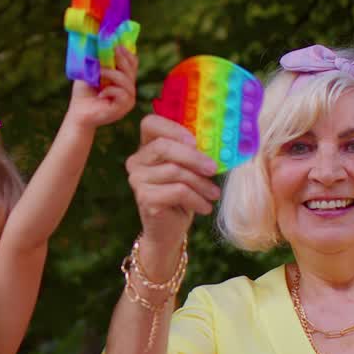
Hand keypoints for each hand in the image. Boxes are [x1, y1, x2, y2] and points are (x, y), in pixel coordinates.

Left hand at [67, 46, 138, 128]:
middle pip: (132, 68)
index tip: (117, 44)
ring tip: (99, 74)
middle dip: (121, 59)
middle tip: (111, 51)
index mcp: (123, 78)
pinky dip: (110, 90)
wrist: (78, 113)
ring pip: (127, 81)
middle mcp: (128, 87)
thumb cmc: (84, 93)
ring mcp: (128, 98)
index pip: (132, 62)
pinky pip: (123, 94)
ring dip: (112, 74)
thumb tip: (100, 41)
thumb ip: (97, 59)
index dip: (127, 52)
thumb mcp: (90, 71)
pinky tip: (100, 94)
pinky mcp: (124, 108)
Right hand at [127, 114, 220, 242]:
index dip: (173, 128)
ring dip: (201, 183)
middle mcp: (136, 161)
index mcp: (146, 147)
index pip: (150, 123)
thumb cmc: (183, 196)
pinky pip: (177, 191)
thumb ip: (194, 152)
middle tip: (214, 168)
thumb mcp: (189, 170)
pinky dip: (197, 199)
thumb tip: (217, 141)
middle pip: (163, 147)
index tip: (196, 141)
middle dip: (193, 157)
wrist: (169, 231)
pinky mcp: (145, 198)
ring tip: (213, 194)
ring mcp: (137, 180)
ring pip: (175, 171)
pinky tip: (205, 207)